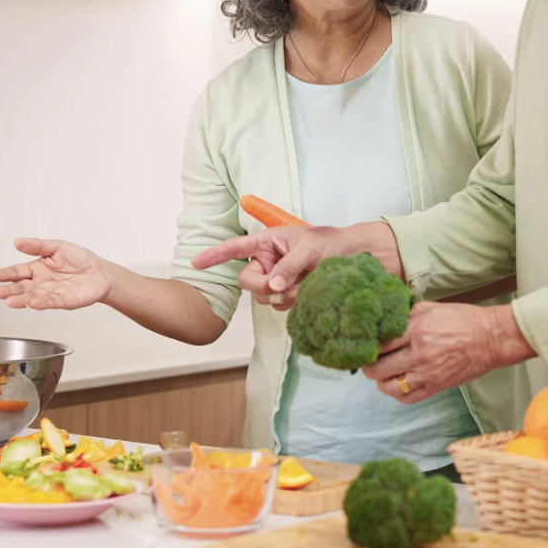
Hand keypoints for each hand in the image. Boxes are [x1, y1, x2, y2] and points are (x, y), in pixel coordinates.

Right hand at [0, 238, 113, 310]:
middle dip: (9, 290)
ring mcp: (52, 293)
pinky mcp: (64, 301)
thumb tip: (18, 241)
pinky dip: (42, 303)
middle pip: (22, 287)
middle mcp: (42, 283)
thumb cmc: (80, 259)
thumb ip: (38, 246)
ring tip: (9, 301)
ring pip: (33, 297)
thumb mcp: (58, 247)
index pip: (18, 272)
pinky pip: (51, 302)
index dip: (6, 273)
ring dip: (21, 300)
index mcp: (38, 268)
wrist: (101, 272)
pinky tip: (33, 303)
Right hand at [192, 225, 347, 308]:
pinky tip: (304, 292)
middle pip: (247, 281)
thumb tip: (272, 285)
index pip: (235, 248)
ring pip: (263, 296)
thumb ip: (289, 265)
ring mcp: (275, 278)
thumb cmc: (329, 244)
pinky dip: (289, 303)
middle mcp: (266, 260)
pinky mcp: (285, 293)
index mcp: (267, 242)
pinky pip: (277, 305)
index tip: (196, 263)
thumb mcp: (309, 248)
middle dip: (263, 286)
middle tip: (283, 286)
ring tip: (304, 285)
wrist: (350, 258)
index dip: (215, 255)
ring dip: (281, 296)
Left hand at [362, 302, 532, 402]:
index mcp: (417, 331)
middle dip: (369, 366)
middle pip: (379, 368)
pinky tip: (398, 384)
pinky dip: (398, 394)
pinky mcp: (436, 387)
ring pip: (390, 387)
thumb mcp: (431, 308)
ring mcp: (428, 374)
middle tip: (370, 361)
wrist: (491, 339)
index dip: (369, 346)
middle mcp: (419, 355)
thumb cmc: (463, 320)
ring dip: (381, 382)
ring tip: (383, 374)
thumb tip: (386, 320)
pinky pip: (408, 398)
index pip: (381, 344)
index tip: (366, 345)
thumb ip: (407, 314)